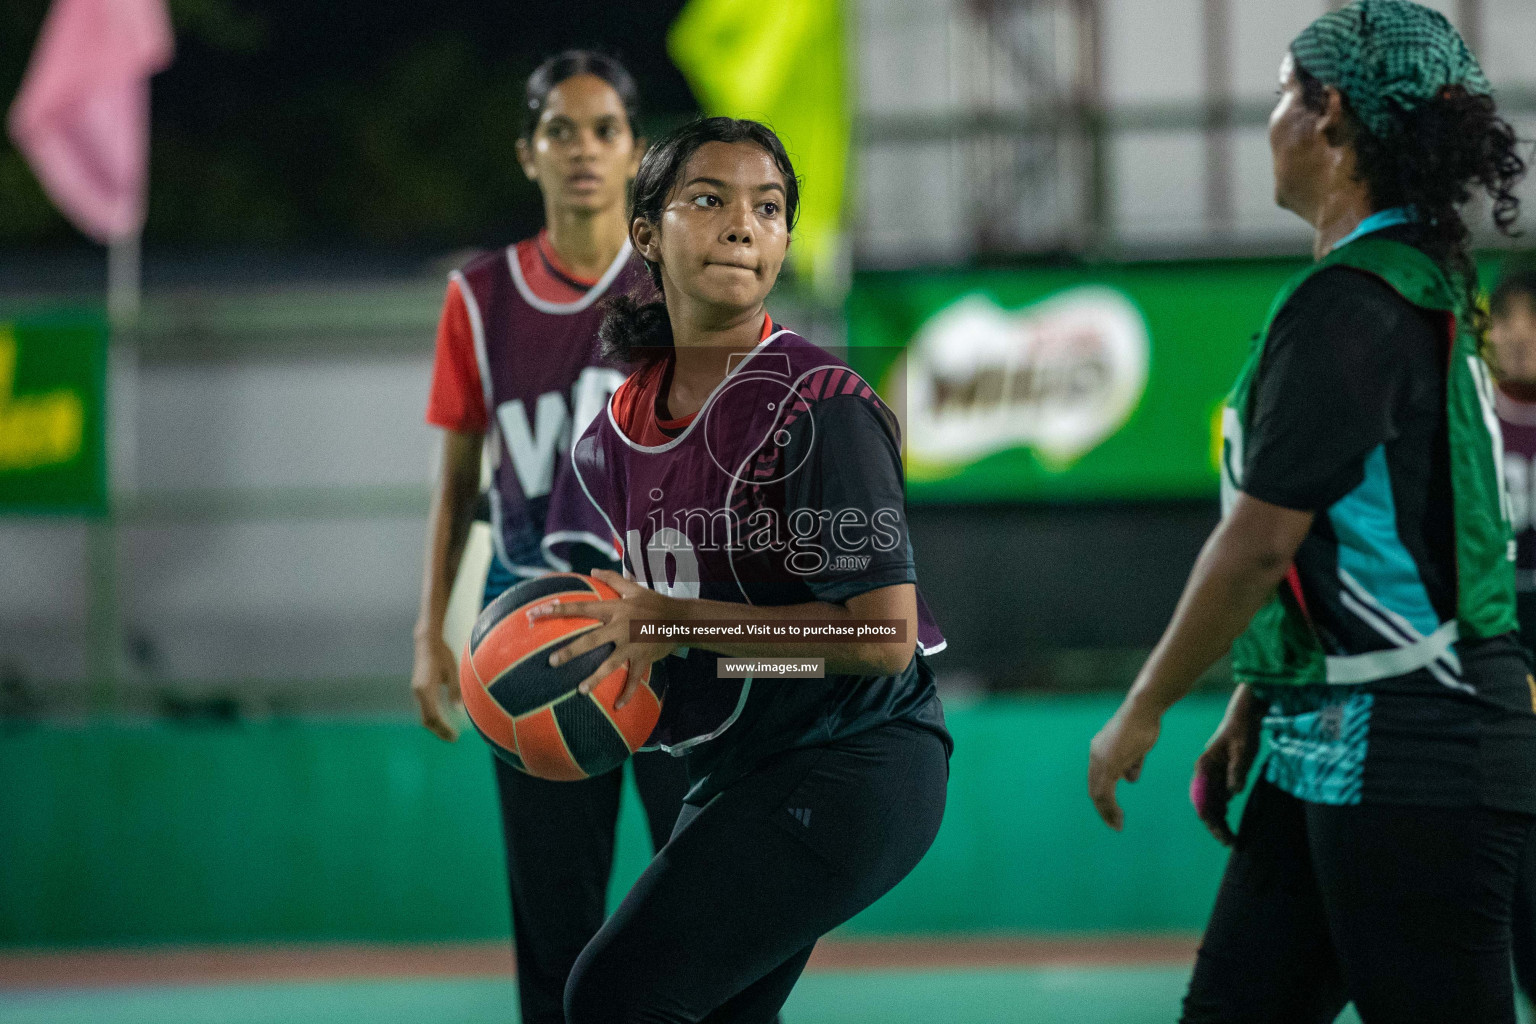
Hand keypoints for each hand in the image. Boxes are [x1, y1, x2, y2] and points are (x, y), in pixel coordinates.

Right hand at [411, 632, 460, 741]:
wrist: (427, 641)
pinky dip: (433, 717)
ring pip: (424, 715)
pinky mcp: (419, 689)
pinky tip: (444, 720)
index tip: (454, 737)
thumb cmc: (442, 654)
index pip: (433, 716)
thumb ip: (455, 690)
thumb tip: (458, 710)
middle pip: (426, 720)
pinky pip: (425, 708)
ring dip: (435, 726)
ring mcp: (417, 691)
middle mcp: (418, 692)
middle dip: (439, 731)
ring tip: (449, 733)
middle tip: (453, 739)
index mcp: (425, 689)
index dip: (443, 729)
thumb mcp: (453, 671)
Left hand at [527, 569, 678, 708]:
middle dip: (570, 651)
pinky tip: (617, 706)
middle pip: (591, 640)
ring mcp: (632, 644)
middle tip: (552, 661)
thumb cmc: (655, 603)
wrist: (682, 619)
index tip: (538, 612)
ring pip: (610, 663)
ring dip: (595, 678)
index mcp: (615, 609)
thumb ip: (613, 579)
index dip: (559, 609)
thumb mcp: (634, 588)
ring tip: (580, 690)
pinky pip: (634, 678)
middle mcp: (620, 627)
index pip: (582, 608)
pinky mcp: (643, 658)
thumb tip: (593, 570)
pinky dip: (627, 693)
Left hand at [1088, 693, 1163, 830]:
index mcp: (1099, 751)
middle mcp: (1095, 756)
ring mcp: (1100, 760)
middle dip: (1103, 809)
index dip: (1104, 797)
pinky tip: (1118, 817)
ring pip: (1098, 794)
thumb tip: (1130, 779)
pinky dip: (1110, 808)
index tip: (1113, 811)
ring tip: (1116, 825)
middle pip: (1094, 788)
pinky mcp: (1109, 764)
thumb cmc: (1144, 724)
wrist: (1143, 710)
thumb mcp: (1136, 748)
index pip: (1097, 779)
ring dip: (1106, 812)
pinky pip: (1105, 793)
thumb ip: (1131, 764)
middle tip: (1114, 824)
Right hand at [1190, 685, 1261, 845]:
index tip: (1223, 837)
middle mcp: (1204, 774)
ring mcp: (1212, 775)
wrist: (1244, 715)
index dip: (1212, 822)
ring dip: (1220, 821)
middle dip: (1216, 827)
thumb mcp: (1242, 749)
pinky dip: (1224, 811)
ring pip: (1212, 804)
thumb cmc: (1242, 730)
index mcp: (1204, 768)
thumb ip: (1237, 770)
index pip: (1203, 801)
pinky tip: (1230, 821)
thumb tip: (1233, 793)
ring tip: (1232, 839)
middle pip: (1206, 806)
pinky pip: (1219, 798)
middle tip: (1231, 844)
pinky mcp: (1221, 775)